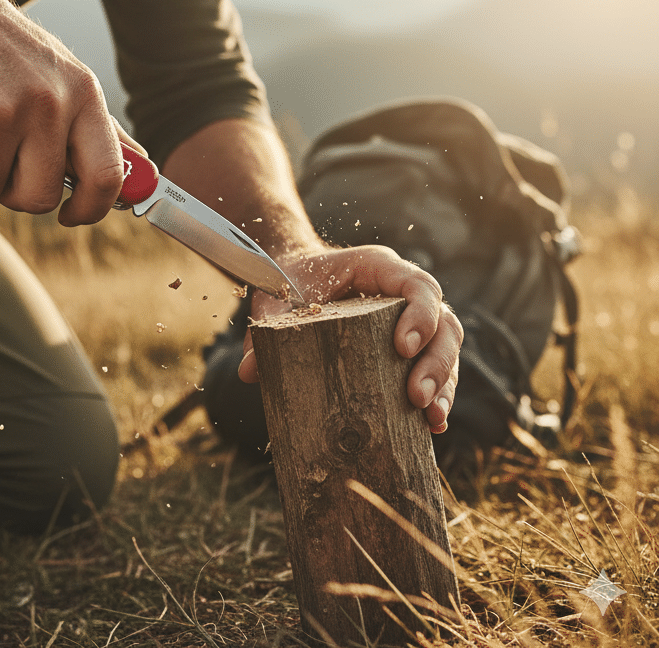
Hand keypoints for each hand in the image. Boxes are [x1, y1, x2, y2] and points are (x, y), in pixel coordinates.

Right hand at [0, 0, 127, 224]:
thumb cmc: (5, 48)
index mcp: (83, 95)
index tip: (72, 214)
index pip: (107, 175)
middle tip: (2, 157)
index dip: (92, 209)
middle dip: (15, 190)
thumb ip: (100, 130)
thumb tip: (140, 177)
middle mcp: (47, 103)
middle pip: (39, 197)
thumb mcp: (65, 75)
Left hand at [237, 244, 462, 433]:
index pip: (417, 285)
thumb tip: (249, 372)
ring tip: (432, 420)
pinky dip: (437, 395)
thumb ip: (265, 328)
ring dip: (444, 384)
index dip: (421, 314)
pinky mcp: (405, 349)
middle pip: (443, 323)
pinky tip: (432, 427)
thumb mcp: (275, 299)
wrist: (289, 277)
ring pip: (446, 348)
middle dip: (436, 362)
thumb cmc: (288, 281)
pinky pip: (434, 369)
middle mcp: (402, 292)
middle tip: (417, 397)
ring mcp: (410, 320)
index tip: (402, 347)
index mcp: (379, 268)